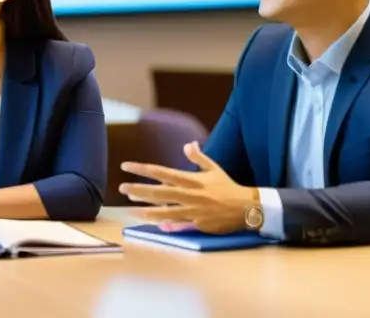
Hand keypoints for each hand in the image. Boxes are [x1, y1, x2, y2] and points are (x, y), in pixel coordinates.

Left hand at [119, 141, 259, 233]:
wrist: (247, 207)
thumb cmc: (228, 186)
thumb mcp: (213, 168)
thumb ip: (198, 156)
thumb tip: (188, 143)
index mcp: (191, 179)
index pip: (161, 171)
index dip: (142, 168)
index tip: (126, 166)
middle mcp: (190, 194)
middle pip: (159, 191)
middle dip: (139, 189)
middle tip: (122, 188)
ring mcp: (194, 210)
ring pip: (166, 210)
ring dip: (148, 209)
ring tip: (131, 207)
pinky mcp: (199, 224)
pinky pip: (180, 224)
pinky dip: (168, 225)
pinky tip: (156, 225)